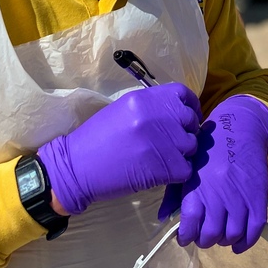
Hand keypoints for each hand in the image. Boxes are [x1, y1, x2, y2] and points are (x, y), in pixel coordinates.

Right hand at [38, 83, 201, 214]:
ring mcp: (160, 141)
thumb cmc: (96, 139)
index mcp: (143, 99)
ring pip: (191, 146)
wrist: (76, 167)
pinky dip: (177, 174)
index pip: (182, 94)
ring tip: (163, 159)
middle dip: (186, 132)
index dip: (190, 106)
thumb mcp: (122, 111)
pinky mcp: (163, 167)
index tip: (187, 117)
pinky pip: (186, 169)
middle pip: (190, 120)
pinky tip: (161, 173)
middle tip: (173, 143)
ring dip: (182, 154)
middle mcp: (154, 115)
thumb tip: (176, 112)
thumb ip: (150, 107)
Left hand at [158, 95, 267, 253]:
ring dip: (224, 241)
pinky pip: (255, 228)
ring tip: (219, 235)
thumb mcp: (187, 166)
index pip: (190, 226)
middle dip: (204, 240)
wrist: (241, 127)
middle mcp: (219, 195)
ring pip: (233, 235)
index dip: (185, 237)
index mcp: (197, 187)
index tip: (184, 237)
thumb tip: (162, 218)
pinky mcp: (259, 197)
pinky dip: (246, 242)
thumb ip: (174, 193)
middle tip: (202, 236)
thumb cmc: (209, 146)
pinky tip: (238, 243)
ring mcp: (241, 197)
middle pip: (211, 235)